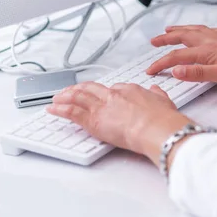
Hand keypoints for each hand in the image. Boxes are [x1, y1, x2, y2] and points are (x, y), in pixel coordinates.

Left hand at [47, 82, 191, 163]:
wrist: (156, 128)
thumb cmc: (162, 119)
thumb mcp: (164, 102)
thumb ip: (157, 95)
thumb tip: (156, 90)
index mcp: (130, 90)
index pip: (113, 88)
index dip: (104, 92)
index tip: (100, 95)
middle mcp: (114, 94)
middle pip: (91, 88)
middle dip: (79, 89)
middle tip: (71, 92)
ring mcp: (102, 106)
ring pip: (78, 97)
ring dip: (65, 97)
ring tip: (57, 98)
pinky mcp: (93, 120)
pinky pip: (71, 112)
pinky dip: (60, 109)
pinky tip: (52, 109)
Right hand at [146, 25, 216, 89]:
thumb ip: (198, 73)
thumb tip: (176, 71)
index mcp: (207, 50)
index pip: (178, 57)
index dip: (161, 63)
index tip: (150, 70)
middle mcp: (212, 42)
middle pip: (183, 37)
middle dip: (167, 39)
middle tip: (154, 41)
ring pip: (196, 31)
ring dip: (181, 30)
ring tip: (171, 30)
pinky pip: (211, 31)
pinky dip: (201, 30)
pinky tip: (205, 31)